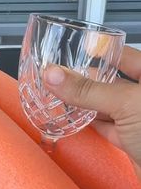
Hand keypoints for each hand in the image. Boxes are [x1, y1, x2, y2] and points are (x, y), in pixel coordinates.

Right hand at [43, 46, 140, 172]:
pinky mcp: (132, 141)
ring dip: (86, 103)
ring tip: (62, 95)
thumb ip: (89, 90)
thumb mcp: (126, 103)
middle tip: (62, 75)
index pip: (126, 56)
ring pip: (108, 105)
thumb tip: (55, 75)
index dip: (103, 51)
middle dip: (88, 79)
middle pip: (113, 81)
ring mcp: (139, 119)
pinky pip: (107, 127)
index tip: (80, 48)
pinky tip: (76, 118)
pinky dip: (91, 123)